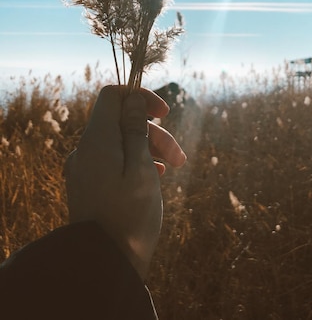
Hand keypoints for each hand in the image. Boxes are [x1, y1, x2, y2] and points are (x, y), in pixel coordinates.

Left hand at [64, 85, 185, 279]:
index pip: (112, 96)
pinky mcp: (89, 184)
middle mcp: (85, 150)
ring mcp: (85, 168)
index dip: (139, 97)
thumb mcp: (141, 168)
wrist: (104, 265)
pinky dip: (135, 161)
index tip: (164, 113)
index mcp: (96, 140)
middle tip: (178, 157)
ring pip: (120, 141)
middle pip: (121, 121)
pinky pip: (113, 160)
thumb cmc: (129, 216)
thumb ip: (136, 130)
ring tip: (173, 168)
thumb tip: (132, 100)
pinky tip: (154, 176)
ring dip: (149, 148)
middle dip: (153, 132)